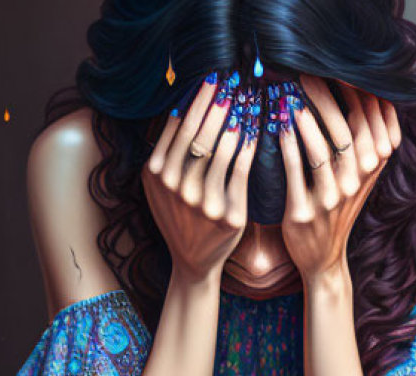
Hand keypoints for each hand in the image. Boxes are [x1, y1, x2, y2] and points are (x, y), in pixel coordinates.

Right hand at [144, 73, 258, 283]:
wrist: (192, 260)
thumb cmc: (178, 214)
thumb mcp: (160, 184)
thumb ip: (165, 148)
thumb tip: (178, 101)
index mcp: (157, 174)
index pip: (180, 125)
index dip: (199, 98)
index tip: (214, 75)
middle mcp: (177, 187)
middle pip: (201, 133)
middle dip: (220, 102)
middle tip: (235, 79)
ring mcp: (204, 203)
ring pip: (223, 150)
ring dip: (238, 119)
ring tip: (248, 98)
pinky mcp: (229, 215)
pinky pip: (242, 172)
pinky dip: (251, 146)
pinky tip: (258, 129)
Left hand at [279, 75, 401, 284]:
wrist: (322, 260)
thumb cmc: (337, 210)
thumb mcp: (360, 178)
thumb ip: (367, 143)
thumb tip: (369, 94)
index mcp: (373, 169)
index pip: (375, 121)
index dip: (361, 92)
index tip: (341, 67)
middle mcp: (357, 182)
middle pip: (349, 129)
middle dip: (329, 96)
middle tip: (308, 72)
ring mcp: (332, 199)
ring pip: (323, 150)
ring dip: (307, 118)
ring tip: (291, 94)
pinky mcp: (305, 212)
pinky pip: (296, 172)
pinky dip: (288, 146)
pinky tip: (278, 126)